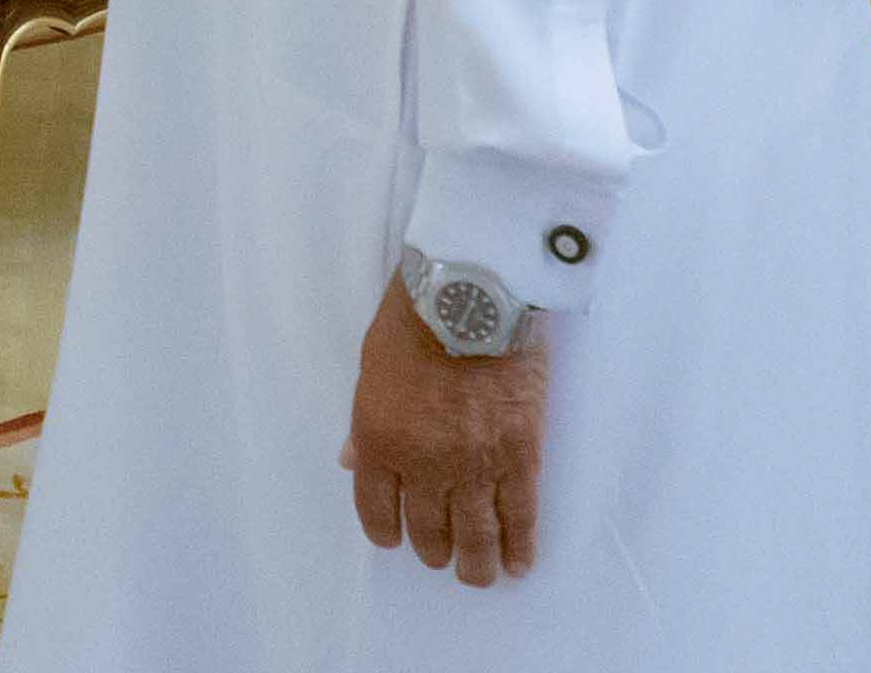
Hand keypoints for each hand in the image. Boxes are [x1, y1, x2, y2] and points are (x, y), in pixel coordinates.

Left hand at [341, 276, 546, 584]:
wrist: (474, 295)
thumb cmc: (414, 320)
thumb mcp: (370, 369)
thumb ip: (364, 423)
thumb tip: (350, 461)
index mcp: (379, 442)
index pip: (376, 508)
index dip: (387, 531)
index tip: (396, 540)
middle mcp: (424, 465)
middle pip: (428, 527)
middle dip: (434, 549)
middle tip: (442, 558)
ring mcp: (474, 465)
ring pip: (476, 533)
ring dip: (477, 562)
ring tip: (479, 575)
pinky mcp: (520, 457)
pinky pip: (520, 515)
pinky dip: (519, 545)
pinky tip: (518, 563)